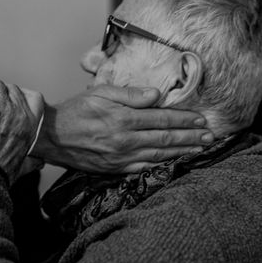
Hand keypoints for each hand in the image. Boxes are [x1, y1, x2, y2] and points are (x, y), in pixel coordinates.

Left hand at [0, 79, 43, 181]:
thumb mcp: (22, 167)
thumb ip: (31, 163)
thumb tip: (38, 163)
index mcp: (30, 126)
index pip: (35, 99)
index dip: (21, 96)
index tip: (10, 98)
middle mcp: (19, 112)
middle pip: (11, 88)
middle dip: (0, 90)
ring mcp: (2, 106)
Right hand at [30, 85, 212, 172]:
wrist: (51, 136)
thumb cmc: (75, 110)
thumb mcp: (100, 93)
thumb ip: (130, 94)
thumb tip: (156, 95)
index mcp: (123, 119)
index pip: (162, 119)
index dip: (184, 119)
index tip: (201, 118)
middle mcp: (125, 140)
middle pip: (166, 139)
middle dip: (191, 137)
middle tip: (210, 136)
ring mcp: (121, 157)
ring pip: (159, 155)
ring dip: (183, 152)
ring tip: (200, 149)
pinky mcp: (115, 169)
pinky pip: (144, 168)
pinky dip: (162, 165)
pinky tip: (175, 162)